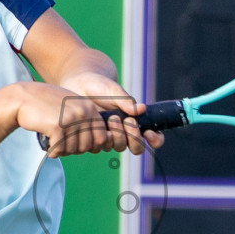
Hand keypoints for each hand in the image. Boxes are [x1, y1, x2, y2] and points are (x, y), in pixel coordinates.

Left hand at [46, 73, 164, 155]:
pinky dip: (101, 136)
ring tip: (112, 118)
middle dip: (134, 137)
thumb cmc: (100, 86)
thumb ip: (127, 101)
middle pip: (137, 148)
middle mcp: (125, 132)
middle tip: (128, 121)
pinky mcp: (94, 138)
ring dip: (118, 135)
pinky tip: (98, 124)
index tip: (148, 132)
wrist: (79, 84)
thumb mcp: (115, 91)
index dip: (155, 140)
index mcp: (136, 121)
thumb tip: (142, 109)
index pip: (153, 138)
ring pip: (119, 147)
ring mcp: (110, 137)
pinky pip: (100, 146)